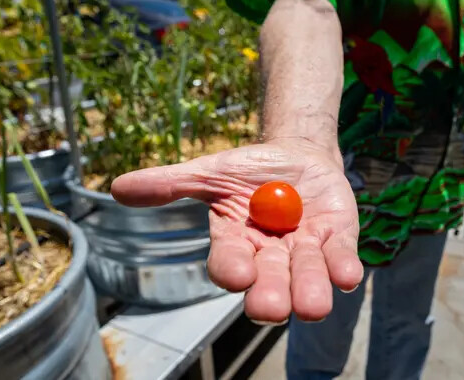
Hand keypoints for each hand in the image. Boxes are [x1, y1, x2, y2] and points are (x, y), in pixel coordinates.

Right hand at [111, 139, 363, 322]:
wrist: (297, 156)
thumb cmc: (250, 170)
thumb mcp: (210, 173)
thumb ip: (170, 184)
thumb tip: (117, 188)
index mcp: (237, 245)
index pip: (229, 264)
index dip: (232, 270)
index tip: (236, 273)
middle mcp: (271, 258)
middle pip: (269, 284)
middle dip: (269, 296)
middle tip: (269, 307)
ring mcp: (306, 252)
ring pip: (307, 280)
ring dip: (309, 291)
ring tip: (312, 305)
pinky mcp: (338, 241)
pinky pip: (341, 260)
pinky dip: (343, 269)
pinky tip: (346, 276)